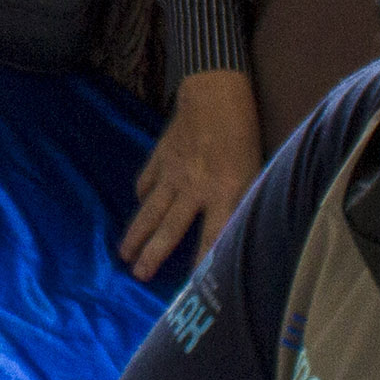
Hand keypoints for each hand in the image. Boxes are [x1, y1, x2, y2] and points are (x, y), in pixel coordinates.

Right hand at [122, 69, 259, 276]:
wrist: (216, 91)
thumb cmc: (244, 132)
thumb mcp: (255, 169)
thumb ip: (242, 199)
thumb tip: (235, 230)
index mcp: (225, 191)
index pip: (212, 237)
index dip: (202, 263)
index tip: (193, 288)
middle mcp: (194, 187)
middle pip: (170, 229)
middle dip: (153, 255)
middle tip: (139, 276)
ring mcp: (172, 172)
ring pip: (150, 211)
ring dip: (136, 235)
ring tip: (125, 255)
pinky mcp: (160, 157)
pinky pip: (147, 183)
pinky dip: (142, 196)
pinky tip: (140, 207)